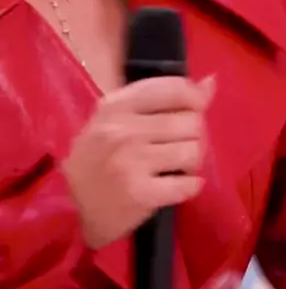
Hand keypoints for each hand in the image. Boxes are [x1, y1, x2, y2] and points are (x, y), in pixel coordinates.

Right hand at [62, 76, 213, 248]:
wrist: (70, 206)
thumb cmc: (99, 155)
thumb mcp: (120, 116)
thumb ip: (163, 97)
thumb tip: (211, 82)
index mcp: (117, 105)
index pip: (174, 89)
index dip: (194, 99)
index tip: (192, 110)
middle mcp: (124, 130)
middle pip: (191, 121)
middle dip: (193, 134)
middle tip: (180, 144)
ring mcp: (132, 163)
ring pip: (193, 152)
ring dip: (191, 161)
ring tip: (177, 165)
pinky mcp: (140, 195)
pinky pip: (187, 185)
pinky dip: (190, 186)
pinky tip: (177, 185)